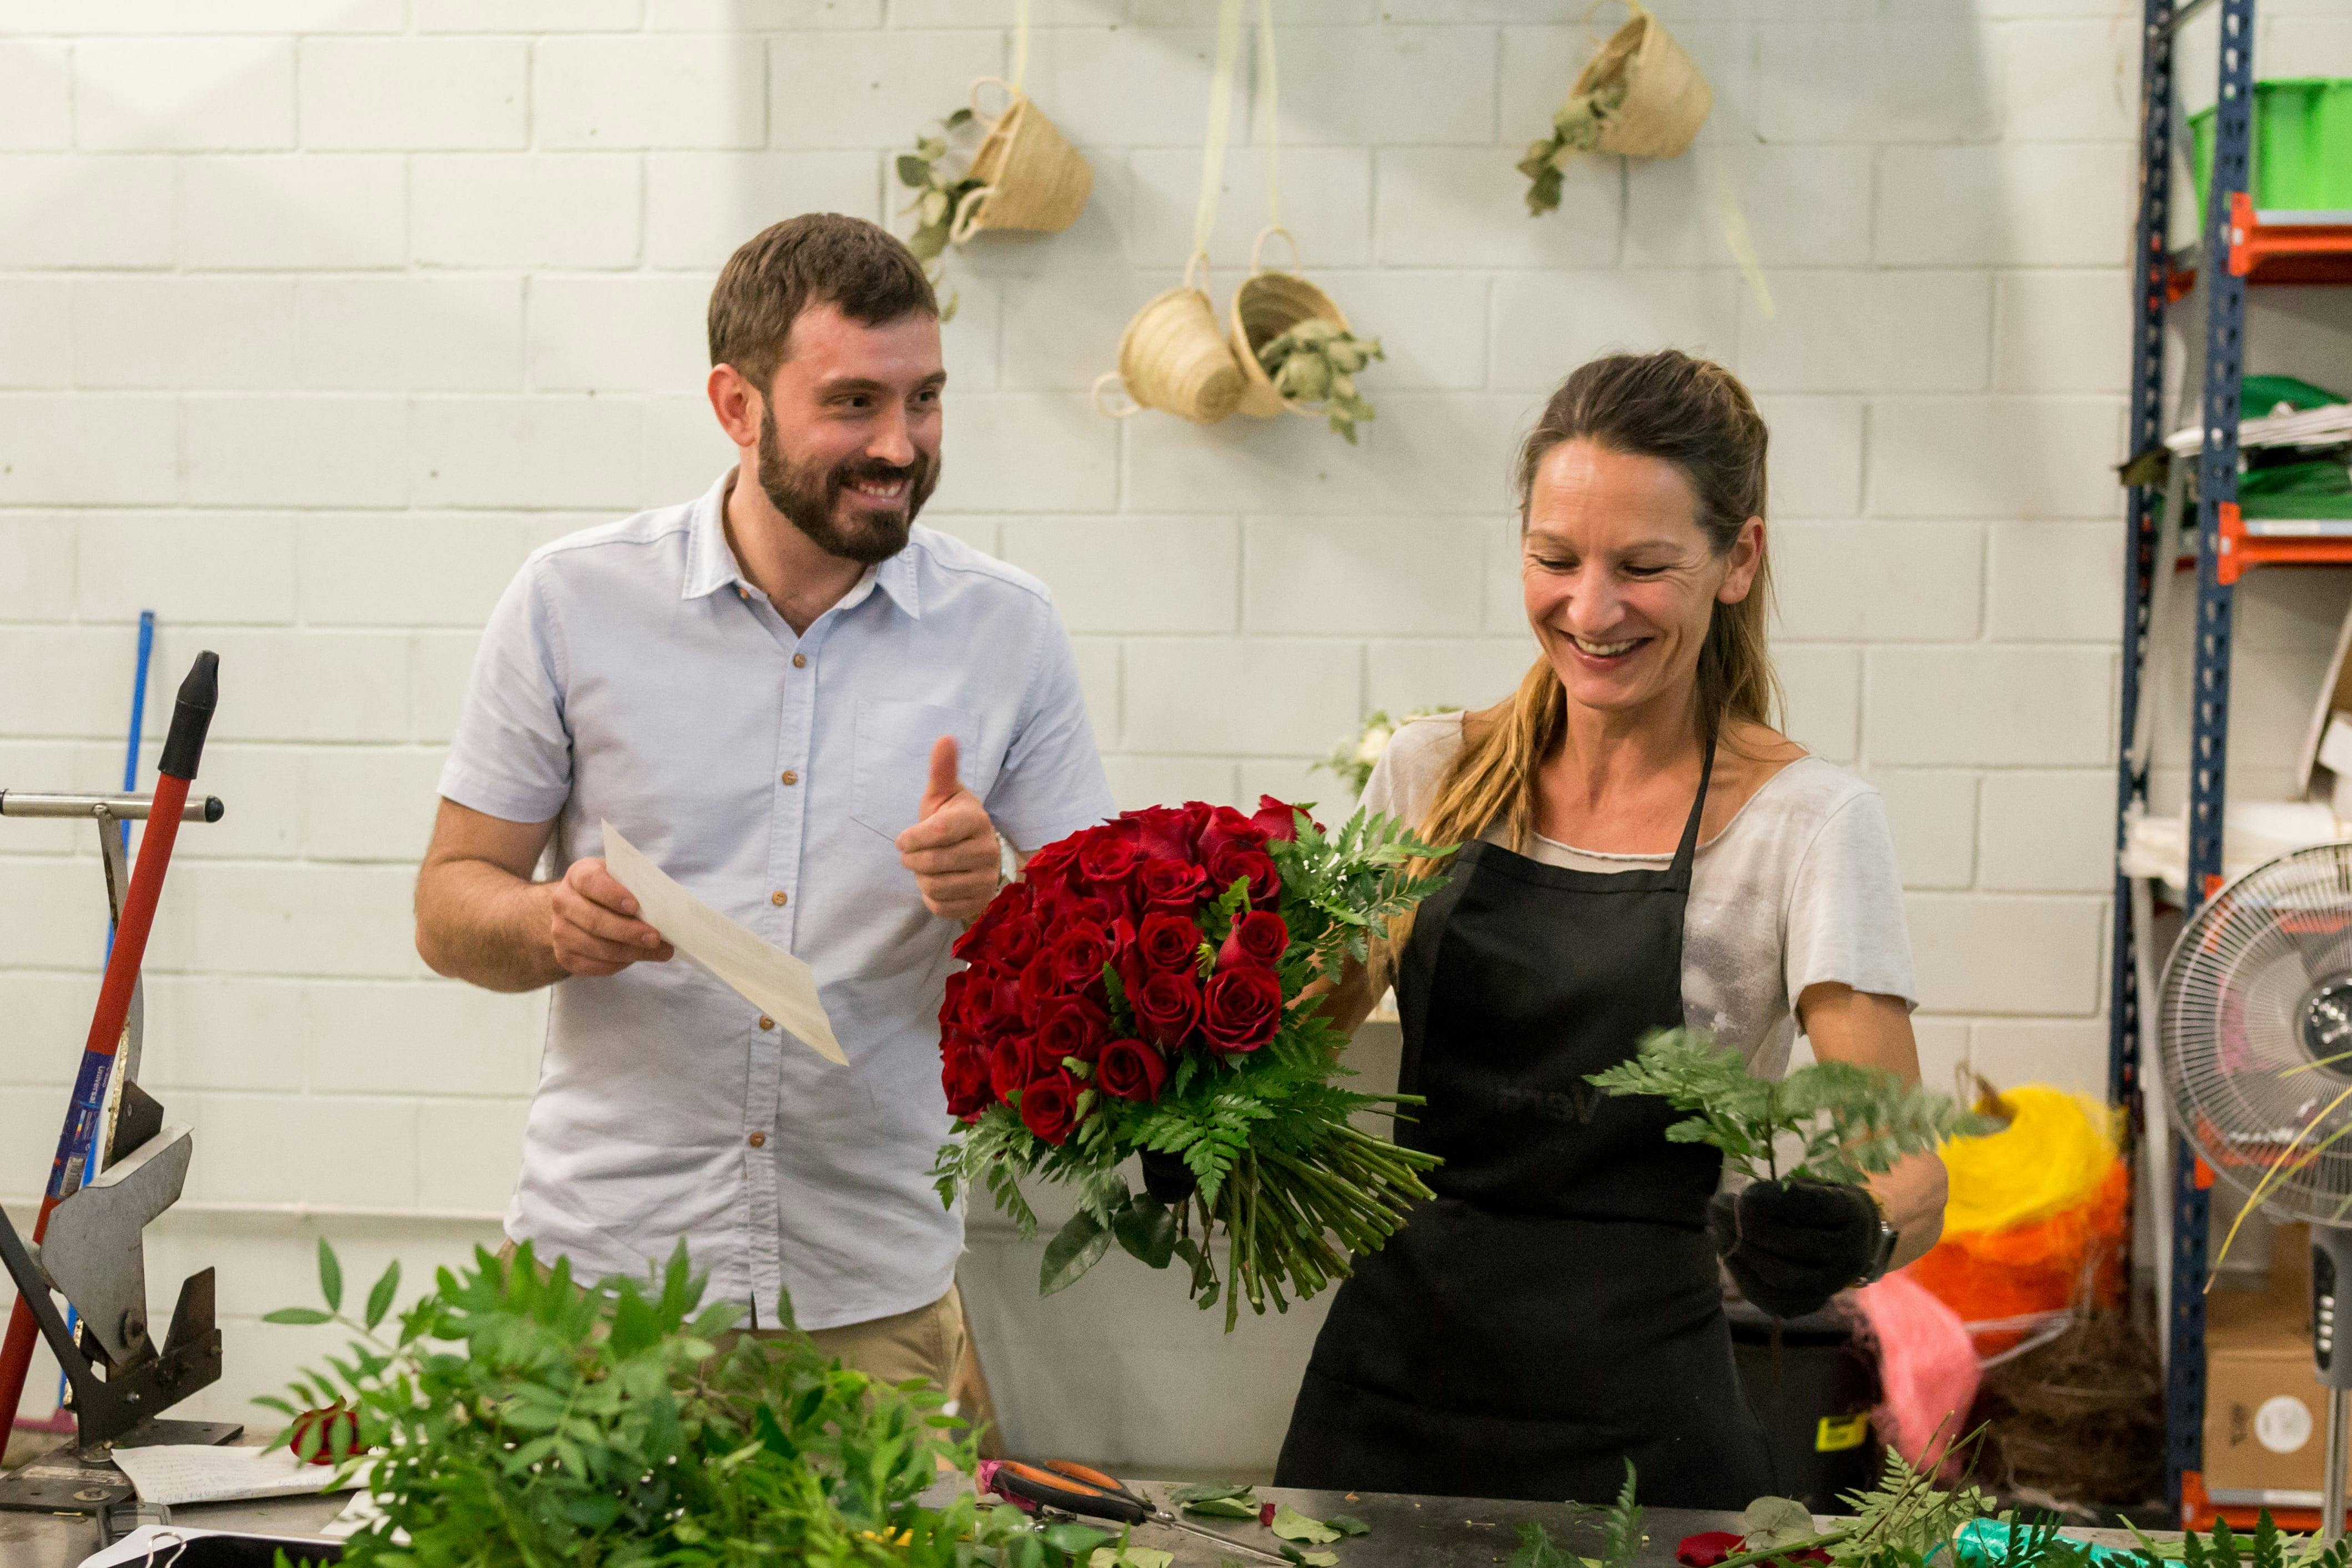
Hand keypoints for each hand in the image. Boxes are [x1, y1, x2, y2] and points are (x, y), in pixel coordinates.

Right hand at [545, 856, 674, 976]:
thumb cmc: (610, 890)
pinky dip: (619, 964)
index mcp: (577, 875)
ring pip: (595, 946)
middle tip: (655, 937)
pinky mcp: (564, 956)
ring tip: (658, 951)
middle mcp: (562, 902)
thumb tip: (665, 910)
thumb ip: (636, 887)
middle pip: (594, 920)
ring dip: (630, 952)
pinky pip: (593, 965)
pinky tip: (637, 958)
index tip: (635, 906)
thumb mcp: (620, 878)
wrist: (579, 908)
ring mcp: (559, 931)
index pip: (590, 882)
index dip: (612, 894)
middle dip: (628, 931)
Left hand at [895, 736, 1000, 922]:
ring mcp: (986, 879)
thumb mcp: (944, 795)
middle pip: (932, 862)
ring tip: (928, 867)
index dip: (913, 837)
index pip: (939, 831)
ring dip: (921, 878)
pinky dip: (930, 897)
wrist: (975, 853)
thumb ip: (942, 770)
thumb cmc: (951, 820)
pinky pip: (941, 907)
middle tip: (912, 853)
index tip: (902, 840)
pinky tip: (938, 883)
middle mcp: (987, 850)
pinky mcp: (980, 903)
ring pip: (934, 887)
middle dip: (912, 859)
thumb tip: (945, 738)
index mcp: (976, 820)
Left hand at [1707, 1178, 1882, 1319]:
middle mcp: (1851, 1253)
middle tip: (1718, 1207)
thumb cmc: (1819, 1205)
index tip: (1746, 1193)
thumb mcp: (1811, 1186)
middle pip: (1797, 1245)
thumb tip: (1745, 1203)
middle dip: (1749, 1226)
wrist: (1847, 1240)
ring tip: (1719, 1229)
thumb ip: (1785, 1193)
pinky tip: (1727, 1253)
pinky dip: (1745, 1276)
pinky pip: (1774, 1299)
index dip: (1776, 1200)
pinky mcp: (1812, 1303)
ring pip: (1785, 1277)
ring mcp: (1833, 1284)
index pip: (1815, 1206)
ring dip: (1744, 1252)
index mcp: (1854, 1215)